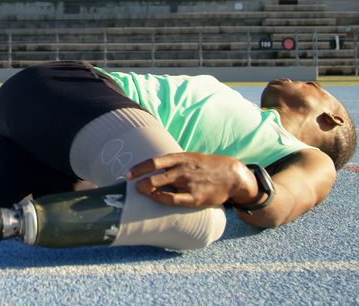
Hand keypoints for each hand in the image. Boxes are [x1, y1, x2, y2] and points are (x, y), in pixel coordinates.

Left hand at [125, 152, 257, 207]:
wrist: (230, 174)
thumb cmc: (204, 166)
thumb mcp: (188, 158)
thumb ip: (171, 163)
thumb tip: (151, 170)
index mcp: (179, 157)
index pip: (153, 161)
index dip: (138, 168)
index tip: (127, 175)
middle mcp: (182, 169)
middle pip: (154, 175)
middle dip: (140, 182)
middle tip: (133, 188)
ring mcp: (188, 183)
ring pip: (161, 187)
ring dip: (148, 191)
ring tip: (143, 194)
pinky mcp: (195, 197)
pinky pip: (174, 200)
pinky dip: (162, 200)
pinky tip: (157, 199)